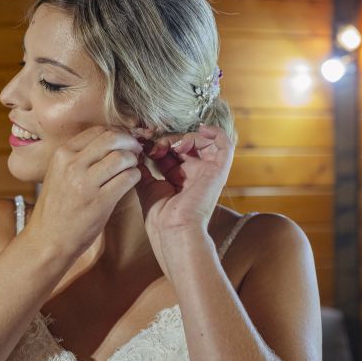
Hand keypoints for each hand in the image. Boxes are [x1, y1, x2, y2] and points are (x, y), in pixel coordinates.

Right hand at [24, 125, 142, 261]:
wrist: (48, 239)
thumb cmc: (56, 208)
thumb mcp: (59, 173)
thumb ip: (79, 156)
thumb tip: (109, 141)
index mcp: (62, 154)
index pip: (97, 131)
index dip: (116, 133)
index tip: (124, 141)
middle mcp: (72, 164)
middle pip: (112, 139)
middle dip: (129, 142)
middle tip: (135, 150)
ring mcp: (86, 183)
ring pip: (122, 157)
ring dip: (133, 160)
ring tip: (133, 167)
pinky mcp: (100, 201)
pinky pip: (128, 178)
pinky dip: (135, 176)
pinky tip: (132, 180)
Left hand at [134, 124, 233, 238]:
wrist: (173, 231)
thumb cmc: (161, 218)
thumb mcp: (147, 186)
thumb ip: (143, 168)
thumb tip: (136, 151)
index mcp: (179, 179)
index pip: (171, 151)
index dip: (159, 143)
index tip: (143, 144)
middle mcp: (195, 174)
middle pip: (185, 145)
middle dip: (168, 140)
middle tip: (155, 146)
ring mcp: (208, 171)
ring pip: (202, 141)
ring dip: (185, 137)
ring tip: (171, 145)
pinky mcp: (218, 171)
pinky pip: (225, 145)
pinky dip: (215, 132)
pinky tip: (201, 129)